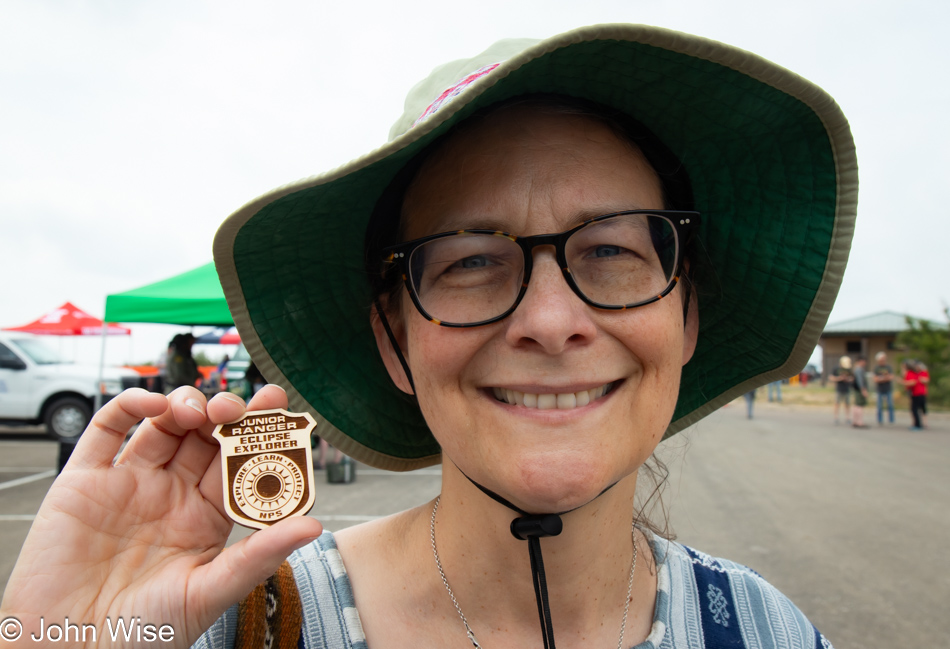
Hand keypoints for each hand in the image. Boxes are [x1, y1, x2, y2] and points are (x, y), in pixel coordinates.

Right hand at [0, 386, 322, 647]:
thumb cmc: (143, 634)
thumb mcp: (210, 594)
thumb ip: (260, 556)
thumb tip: (314, 525)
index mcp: (205, 517)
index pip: (239, 463)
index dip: (258, 433)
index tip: (278, 407)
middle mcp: (170, 494)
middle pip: (205, 436)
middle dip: (226, 412)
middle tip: (238, 407)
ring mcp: (129, 483)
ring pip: (163, 423)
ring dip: (186, 403)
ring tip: (201, 410)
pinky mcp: (85, 481)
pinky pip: (107, 430)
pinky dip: (130, 405)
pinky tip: (154, 404)